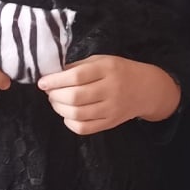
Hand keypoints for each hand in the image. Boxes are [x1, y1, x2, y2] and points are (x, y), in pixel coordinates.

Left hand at [38, 55, 179, 134]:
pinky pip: (85, 128)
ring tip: (56, 102)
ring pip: (78, 114)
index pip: (77, 76)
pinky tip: (68, 115)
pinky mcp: (111, 123)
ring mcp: (112, 109)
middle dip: (55, 96)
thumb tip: (53, 75)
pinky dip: (70, 123)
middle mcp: (111, 89)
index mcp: (107, 69)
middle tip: (50, 92)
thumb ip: (79, 66)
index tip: (42, 82)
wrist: (147, 89)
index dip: (55, 80)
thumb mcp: (102, 60)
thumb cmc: (120, 71)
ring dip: (60, 109)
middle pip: (75, 97)